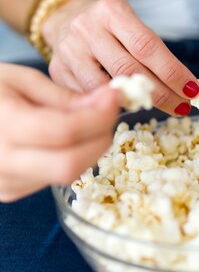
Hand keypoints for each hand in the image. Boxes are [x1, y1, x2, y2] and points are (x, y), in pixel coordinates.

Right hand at [0, 63, 119, 201]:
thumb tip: (105, 103)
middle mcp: (2, 162)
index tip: (115, 95)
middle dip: (101, 138)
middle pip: (70, 164)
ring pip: (66, 174)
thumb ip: (63, 96)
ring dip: (89, 147)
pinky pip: (54, 178)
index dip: (98, 115)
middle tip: (110, 112)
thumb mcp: (21, 80)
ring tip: (89, 119)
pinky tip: (67, 137)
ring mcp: (5, 183)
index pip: (64, 131)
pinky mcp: (10, 191)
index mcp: (4, 125)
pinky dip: (72, 157)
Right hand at [42, 0, 198, 115]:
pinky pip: (89, 97)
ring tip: (159, 109)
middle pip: (129, 68)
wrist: (65, 18)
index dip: (172, 71)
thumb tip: (185, 88)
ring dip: (136, 103)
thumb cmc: (110, 27)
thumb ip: (151, 52)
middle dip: (161, 93)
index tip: (192, 90)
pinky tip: (129, 109)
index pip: (147, 45)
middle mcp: (87, 27)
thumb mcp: (130, 25)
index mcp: (112, 10)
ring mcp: (69, 49)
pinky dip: (110, 107)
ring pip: (106, 87)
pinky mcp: (56, 70)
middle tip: (182, 107)